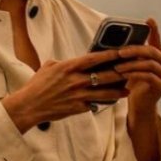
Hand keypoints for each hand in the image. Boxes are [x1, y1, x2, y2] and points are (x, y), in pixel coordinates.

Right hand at [2, 49, 130, 131]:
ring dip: (118, 91)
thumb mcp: (49, 67)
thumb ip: (64, 63)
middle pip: (105, 75)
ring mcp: (78, 95)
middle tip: (131, 70)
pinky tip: (112, 101)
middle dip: (120, 72)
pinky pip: (95, 104)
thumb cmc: (37, 85)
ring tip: (128, 90)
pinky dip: (103, 103)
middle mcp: (76, 80)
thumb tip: (75, 63)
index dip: (110, 54)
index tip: (122, 52)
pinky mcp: (78, 108)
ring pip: (105, 93)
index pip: (95, 58)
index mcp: (69, 67)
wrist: (29, 106)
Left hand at [111, 18, 160, 115]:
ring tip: (117, 67)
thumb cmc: (134, 83)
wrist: (140, 105)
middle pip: (152, 51)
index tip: (149, 20)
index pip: (157, 39)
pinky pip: (149, 76)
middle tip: (119, 53)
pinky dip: (135, 74)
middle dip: (134, 50)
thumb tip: (115, 42)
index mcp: (158, 55)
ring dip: (131, 64)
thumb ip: (129, 54)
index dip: (154, 29)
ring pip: (149, 64)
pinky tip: (124, 75)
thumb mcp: (130, 65)